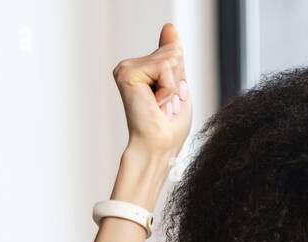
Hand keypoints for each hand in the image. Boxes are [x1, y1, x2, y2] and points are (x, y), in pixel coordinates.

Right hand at [113, 23, 191, 159]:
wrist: (158, 147)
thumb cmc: (169, 127)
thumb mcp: (179, 85)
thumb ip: (174, 56)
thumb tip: (169, 27)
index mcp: (141, 68)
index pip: (173, 54)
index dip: (180, 79)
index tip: (167, 102)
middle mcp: (130, 66)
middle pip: (173, 54)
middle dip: (178, 83)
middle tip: (165, 106)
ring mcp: (126, 68)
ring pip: (169, 60)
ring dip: (173, 89)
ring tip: (160, 106)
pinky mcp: (127, 73)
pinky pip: (164, 68)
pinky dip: (168, 90)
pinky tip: (156, 104)